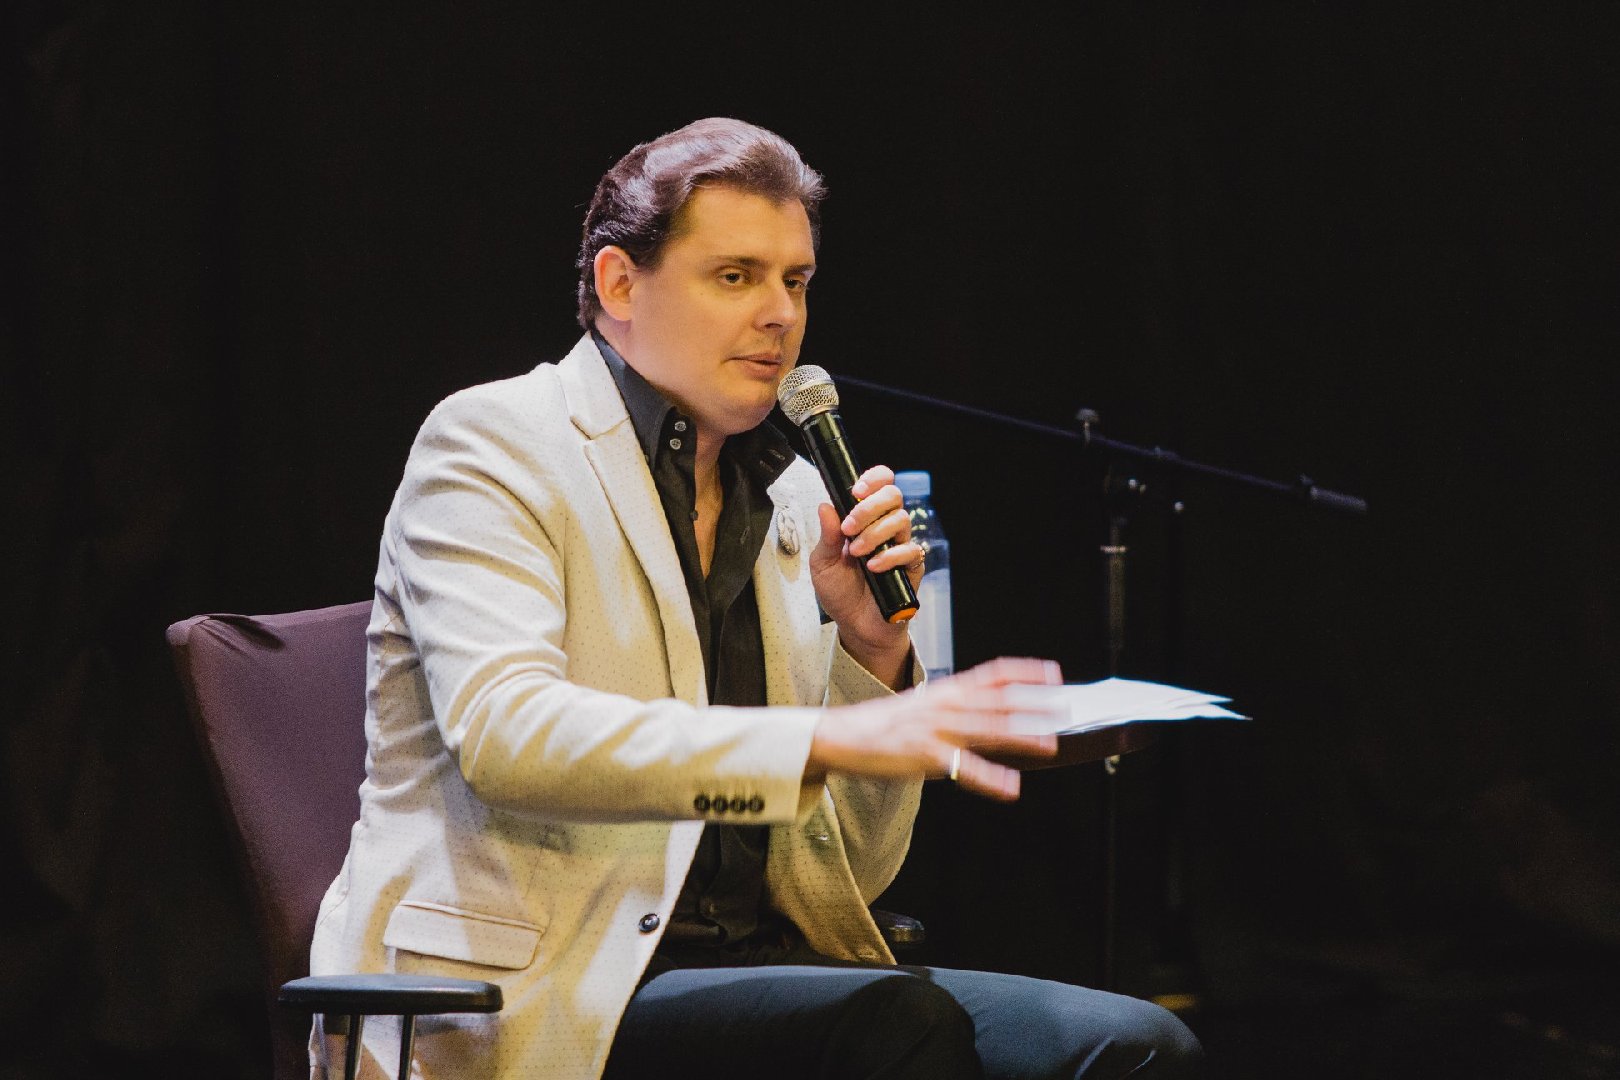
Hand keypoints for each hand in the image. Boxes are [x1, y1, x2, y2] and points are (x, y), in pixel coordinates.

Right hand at [805, 657, 1063, 800]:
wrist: (840, 735)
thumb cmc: (883, 724)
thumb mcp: (923, 704)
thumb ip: (955, 706)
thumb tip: (988, 711)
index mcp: (946, 690)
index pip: (993, 673)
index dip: (1025, 672)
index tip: (1053, 673)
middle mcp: (944, 705)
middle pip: (998, 700)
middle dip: (1034, 704)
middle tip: (1064, 707)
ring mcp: (935, 730)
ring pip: (986, 729)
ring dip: (1020, 736)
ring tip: (1048, 742)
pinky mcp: (924, 757)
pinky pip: (963, 768)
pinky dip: (989, 778)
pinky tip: (1010, 788)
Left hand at [809, 465, 925, 685]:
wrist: (855, 625)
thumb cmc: (840, 592)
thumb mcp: (823, 563)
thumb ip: (826, 536)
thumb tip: (825, 506)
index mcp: (864, 519)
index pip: (878, 485)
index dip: (873, 479)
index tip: (856, 491)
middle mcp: (884, 526)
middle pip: (893, 494)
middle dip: (869, 507)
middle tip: (850, 527)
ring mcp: (900, 544)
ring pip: (901, 519)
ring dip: (875, 533)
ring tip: (857, 553)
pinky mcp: (911, 566)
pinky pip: (909, 549)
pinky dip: (890, 556)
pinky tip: (874, 567)